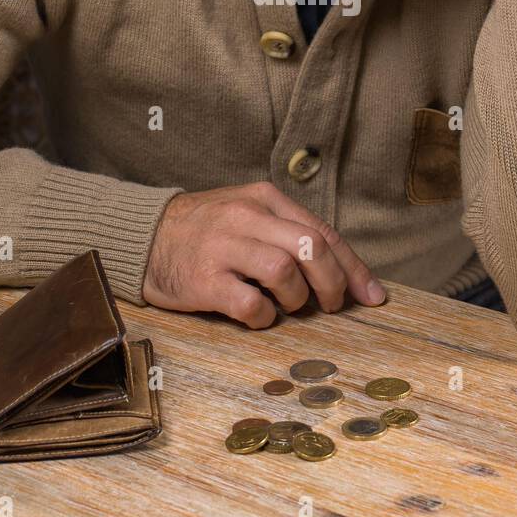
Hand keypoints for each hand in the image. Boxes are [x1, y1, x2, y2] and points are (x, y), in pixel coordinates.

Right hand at [143, 180, 386, 327]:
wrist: (144, 236)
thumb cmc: (206, 230)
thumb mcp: (248, 213)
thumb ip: (288, 231)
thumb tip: (340, 268)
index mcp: (264, 199)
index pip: (323, 232)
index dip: (353, 268)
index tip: (372, 296)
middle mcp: (246, 217)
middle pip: (311, 248)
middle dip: (333, 284)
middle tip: (331, 306)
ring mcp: (224, 247)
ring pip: (285, 272)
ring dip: (297, 299)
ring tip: (288, 306)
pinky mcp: (204, 280)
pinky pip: (250, 304)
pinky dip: (264, 317)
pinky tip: (259, 316)